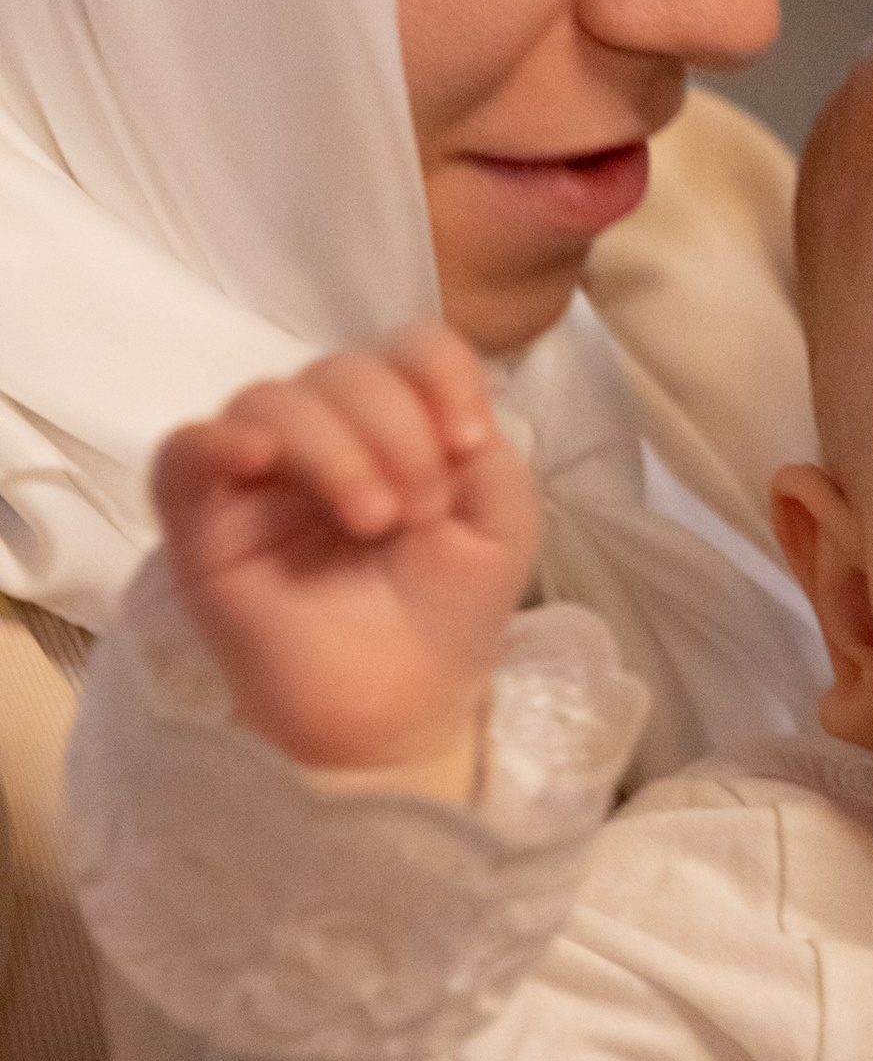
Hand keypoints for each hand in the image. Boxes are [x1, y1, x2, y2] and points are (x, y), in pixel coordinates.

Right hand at [151, 324, 537, 785]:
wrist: (397, 711)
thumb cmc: (446, 616)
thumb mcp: (501, 528)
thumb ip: (490, 455)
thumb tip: (445, 414)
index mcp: (397, 424)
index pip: (405, 349)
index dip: (439, 374)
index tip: (469, 441)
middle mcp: (324, 434)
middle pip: (343, 369)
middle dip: (395, 430)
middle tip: (418, 512)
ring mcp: (258, 473)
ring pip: (272, 399)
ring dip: (333, 447)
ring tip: (374, 520)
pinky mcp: (202, 520)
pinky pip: (184, 451)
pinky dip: (218, 440)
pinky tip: (258, 459)